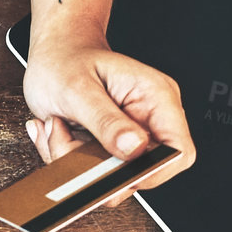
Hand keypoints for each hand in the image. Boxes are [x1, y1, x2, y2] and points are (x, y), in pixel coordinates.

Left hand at [21, 20, 196, 204]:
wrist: (53, 54)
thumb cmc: (66, 60)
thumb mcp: (78, 88)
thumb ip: (106, 121)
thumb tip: (134, 149)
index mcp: (156, 98)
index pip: (178, 152)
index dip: (151, 172)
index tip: (113, 172)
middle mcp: (149, 120)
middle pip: (141, 172)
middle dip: (96, 167)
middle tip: (64, 137)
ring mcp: (129, 136)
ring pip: (111, 177)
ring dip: (74, 161)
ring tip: (57, 128)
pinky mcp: (110, 147)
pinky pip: (93, 172)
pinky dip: (67, 158)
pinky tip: (57, 131)